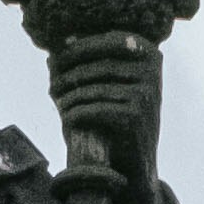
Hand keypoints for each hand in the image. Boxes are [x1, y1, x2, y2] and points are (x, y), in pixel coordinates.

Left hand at [43, 32, 164, 189]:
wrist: (137, 162)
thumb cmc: (120, 118)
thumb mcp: (111, 86)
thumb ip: (89, 64)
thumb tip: (57, 49)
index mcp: (149, 55)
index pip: (111, 41)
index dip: (82, 46)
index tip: (58, 54)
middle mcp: (152, 71)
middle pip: (99, 65)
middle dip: (70, 73)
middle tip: (52, 84)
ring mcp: (146, 93)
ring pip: (94, 88)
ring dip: (69, 95)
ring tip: (56, 100)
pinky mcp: (136, 116)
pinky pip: (95, 109)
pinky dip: (76, 113)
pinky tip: (66, 118)